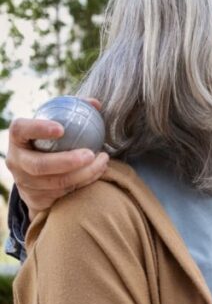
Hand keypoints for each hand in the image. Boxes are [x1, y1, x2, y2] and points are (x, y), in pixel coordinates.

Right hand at [6, 98, 109, 217]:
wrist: (38, 176)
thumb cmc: (52, 143)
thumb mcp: (56, 127)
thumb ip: (74, 112)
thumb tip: (96, 104)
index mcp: (18, 138)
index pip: (21, 130)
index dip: (38, 128)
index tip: (62, 128)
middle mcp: (17, 161)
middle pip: (38, 165)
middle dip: (67, 161)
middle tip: (91, 154)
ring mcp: (25, 183)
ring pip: (55, 183)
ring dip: (84, 173)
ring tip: (103, 161)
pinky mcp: (37, 199)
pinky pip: (64, 193)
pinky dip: (84, 183)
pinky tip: (97, 173)